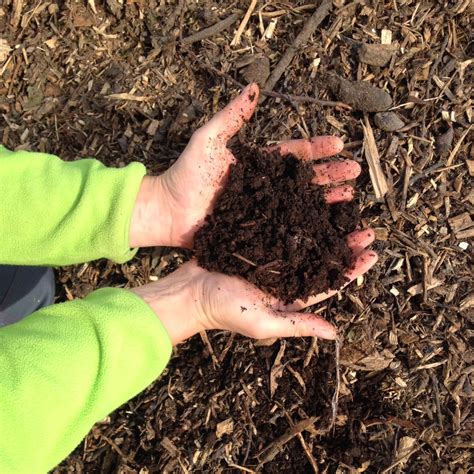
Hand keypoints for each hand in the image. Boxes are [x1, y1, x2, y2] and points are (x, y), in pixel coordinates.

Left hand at [129, 83, 361, 247]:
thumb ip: (231, 116)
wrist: (168, 212)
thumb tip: (253, 86)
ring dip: (326, 202)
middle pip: (305, 180)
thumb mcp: (208, 140)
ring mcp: (264, 211)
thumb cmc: (186, 175)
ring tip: (349, 200)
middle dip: (331, 174)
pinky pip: (285, 230)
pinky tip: (325, 231)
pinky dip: (306, 229)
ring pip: (301, 205)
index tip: (339, 143)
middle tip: (355, 172)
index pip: (294, 154)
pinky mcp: (258, 232)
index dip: (317, 148)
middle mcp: (266, 188)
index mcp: (259, 165)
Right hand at [131, 229, 375, 345]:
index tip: (371, 253)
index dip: (351, 269)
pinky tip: (308, 201)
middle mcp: (285, 274)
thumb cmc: (224, 311)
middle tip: (366, 227)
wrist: (190, 291)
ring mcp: (270, 256)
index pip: (328, 282)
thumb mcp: (263, 322)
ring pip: (304, 238)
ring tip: (344, 210)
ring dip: (325, 225)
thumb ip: (297, 324)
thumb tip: (335, 334)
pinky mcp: (255, 241)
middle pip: (321, 257)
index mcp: (291, 295)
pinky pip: (280, 227)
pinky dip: (296, 215)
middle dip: (344, 243)